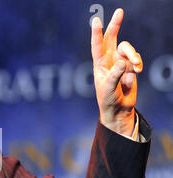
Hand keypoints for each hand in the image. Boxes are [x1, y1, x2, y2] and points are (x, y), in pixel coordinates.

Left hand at [91, 8, 142, 135]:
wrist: (119, 109)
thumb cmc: (108, 99)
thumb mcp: (109, 88)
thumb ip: (115, 74)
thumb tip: (123, 61)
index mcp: (99, 65)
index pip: (97, 46)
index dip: (97, 33)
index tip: (96, 20)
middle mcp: (109, 61)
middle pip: (112, 38)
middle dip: (115, 24)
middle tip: (119, 11)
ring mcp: (121, 62)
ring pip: (128, 49)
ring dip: (133, 55)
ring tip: (136, 67)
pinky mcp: (131, 67)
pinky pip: (136, 59)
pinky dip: (138, 63)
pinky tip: (137, 72)